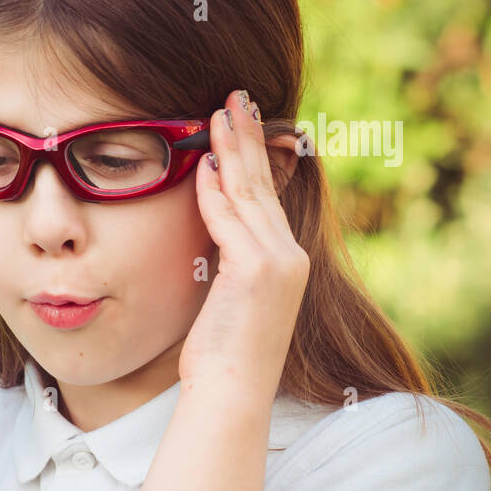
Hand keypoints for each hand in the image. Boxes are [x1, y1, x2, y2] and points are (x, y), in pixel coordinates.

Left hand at [178, 90, 309, 395]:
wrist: (232, 393)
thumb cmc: (222, 355)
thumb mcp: (227, 301)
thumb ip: (226, 264)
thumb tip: (210, 237)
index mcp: (285, 261)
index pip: (268, 196)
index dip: (253, 157)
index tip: (239, 124)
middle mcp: (289, 256)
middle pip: (264, 184)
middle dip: (247, 138)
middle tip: (235, 97)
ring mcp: (277, 263)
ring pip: (250, 193)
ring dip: (232, 150)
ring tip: (219, 113)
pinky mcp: (256, 273)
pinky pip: (229, 221)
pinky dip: (214, 192)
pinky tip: (201, 165)